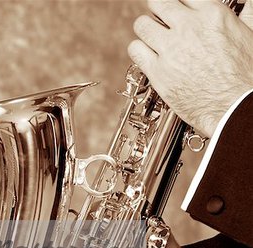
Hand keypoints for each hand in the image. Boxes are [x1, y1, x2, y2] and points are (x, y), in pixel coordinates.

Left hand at [128, 0, 252, 137]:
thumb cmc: (244, 78)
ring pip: (142, 25)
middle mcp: (188, 28)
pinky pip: (135, 50)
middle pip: (158, 2)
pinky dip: (138, 51)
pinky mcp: (158, 72)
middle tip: (161, 23)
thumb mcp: (250, 36)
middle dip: (158, 11)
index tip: (178, 14)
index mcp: (212, 15)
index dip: (179, 6)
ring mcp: (170, 50)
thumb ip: (246, 14)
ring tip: (152, 40)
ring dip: (146, 31)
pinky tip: (147, 57)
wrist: (234, 108)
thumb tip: (248, 4)